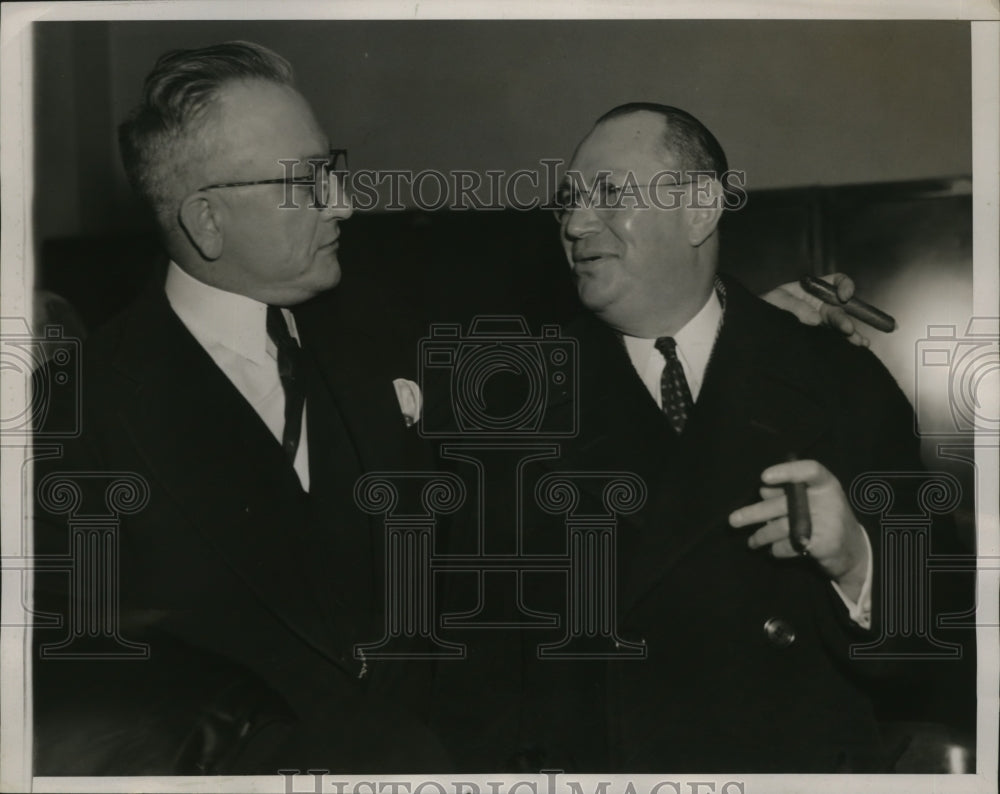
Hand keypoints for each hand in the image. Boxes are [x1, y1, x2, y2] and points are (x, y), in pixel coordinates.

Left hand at [728, 459, 868, 599]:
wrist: (853, 550)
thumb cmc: (826, 517)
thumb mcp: (812, 500)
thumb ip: (788, 493)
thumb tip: (762, 490)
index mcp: (826, 484)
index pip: (810, 470)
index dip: (787, 471)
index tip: (763, 477)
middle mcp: (829, 501)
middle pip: (784, 503)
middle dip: (755, 513)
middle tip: (733, 520)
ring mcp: (829, 524)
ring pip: (781, 528)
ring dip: (761, 536)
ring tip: (752, 541)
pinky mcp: (825, 545)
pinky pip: (789, 546)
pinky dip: (777, 549)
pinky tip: (774, 550)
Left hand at [761, 273, 869, 346]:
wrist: (754, 329)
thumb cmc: (764, 308)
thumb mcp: (775, 300)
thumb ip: (794, 306)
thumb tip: (815, 319)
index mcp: (812, 290)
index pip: (835, 282)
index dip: (844, 285)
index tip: (844, 295)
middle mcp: (820, 305)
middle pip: (839, 308)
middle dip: (844, 318)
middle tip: (847, 329)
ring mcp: (821, 323)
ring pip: (840, 326)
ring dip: (851, 334)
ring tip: (860, 343)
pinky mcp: (818, 338)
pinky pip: (834, 339)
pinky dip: (846, 344)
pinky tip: (857, 348)